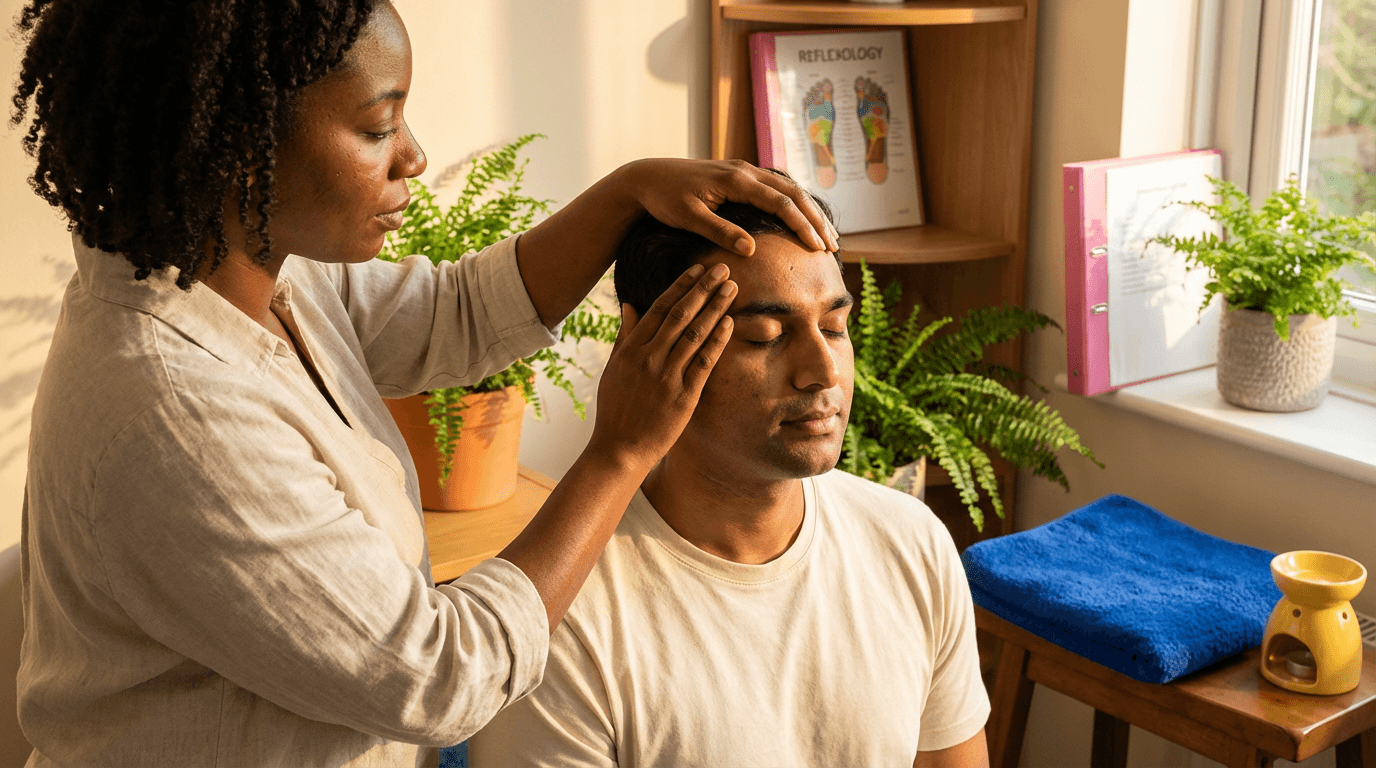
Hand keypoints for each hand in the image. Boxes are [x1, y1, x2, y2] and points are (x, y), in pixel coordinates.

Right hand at [588, 263, 736, 473]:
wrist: (619, 449)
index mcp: (631, 349)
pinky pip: (703, 362)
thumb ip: (624, 336)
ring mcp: (666, 376)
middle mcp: (648, 358)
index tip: (698, 268)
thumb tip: (631, 304)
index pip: (660, 308)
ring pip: (695, 333)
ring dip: (715, 308)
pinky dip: (717, 341)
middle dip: (704, 288)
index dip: (681, 286)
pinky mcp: (683, 396)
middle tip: (722, 268)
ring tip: (731, 288)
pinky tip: (729, 323)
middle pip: (681, 315)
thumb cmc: (615, 409)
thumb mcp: (613, 369)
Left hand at [619, 159, 839, 255]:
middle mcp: (746, 171)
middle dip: (816, 220)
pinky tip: (803, 221)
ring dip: (809, 212)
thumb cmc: (665, 199)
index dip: (802, 225)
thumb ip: (720, 231)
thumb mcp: (689, 218)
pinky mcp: (741, 177)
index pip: (781, 203)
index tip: (818, 248)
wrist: (648, 176)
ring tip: (827, 237)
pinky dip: (795, 204)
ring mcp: (745, 172)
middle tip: (833, 247)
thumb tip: (751, 250)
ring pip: (788, 189)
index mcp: (737, 180)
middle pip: (794, 193)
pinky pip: (777, 188)